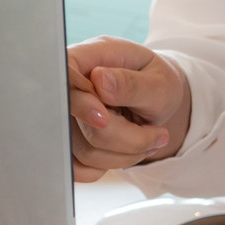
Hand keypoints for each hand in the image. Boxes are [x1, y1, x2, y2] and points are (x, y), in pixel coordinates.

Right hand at [66, 36, 193, 182]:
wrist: (159, 101)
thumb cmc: (159, 84)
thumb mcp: (160, 82)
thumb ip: (131, 83)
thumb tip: (100, 79)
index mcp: (92, 57)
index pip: (64, 76)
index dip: (79, 102)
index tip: (104, 118)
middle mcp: (73, 86)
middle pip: (76, 122)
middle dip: (123, 138)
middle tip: (158, 135)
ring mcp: (69, 116)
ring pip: (82, 150)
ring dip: (124, 154)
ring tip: (151, 140)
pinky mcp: (71, 142)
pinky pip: (80, 167)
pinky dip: (108, 166)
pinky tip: (129, 152)